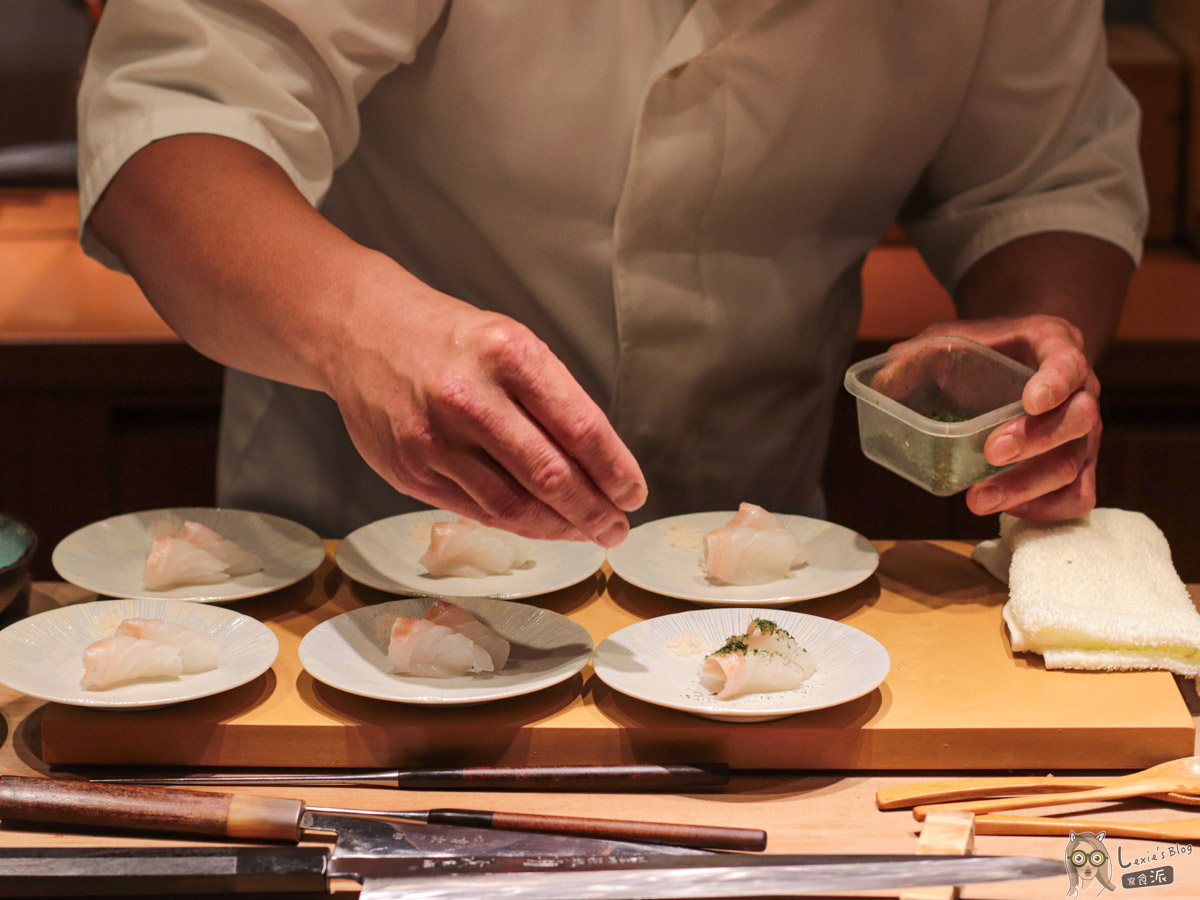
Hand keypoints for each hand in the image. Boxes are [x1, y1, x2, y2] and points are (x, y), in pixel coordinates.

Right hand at [328, 260, 646, 546]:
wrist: (362, 330)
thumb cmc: (451, 340)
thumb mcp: (512, 343)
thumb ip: (553, 399)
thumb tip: (601, 466)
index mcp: (509, 355)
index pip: (580, 427)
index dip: (615, 470)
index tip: (633, 493)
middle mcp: (470, 398)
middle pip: (550, 474)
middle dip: (594, 510)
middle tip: (616, 528)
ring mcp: (435, 438)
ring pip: (514, 505)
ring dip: (560, 527)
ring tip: (587, 532)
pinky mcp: (410, 470)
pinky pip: (477, 510)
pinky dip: (517, 525)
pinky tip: (541, 525)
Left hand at [890, 314, 1100, 520]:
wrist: (1023, 360)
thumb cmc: (989, 349)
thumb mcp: (954, 336)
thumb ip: (921, 352)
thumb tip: (884, 376)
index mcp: (1056, 346)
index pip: (1069, 362)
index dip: (1055, 383)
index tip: (1031, 401)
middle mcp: (1082, 390)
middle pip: (1078, 419)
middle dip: (1034, 440)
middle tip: (990, 453)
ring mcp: (1084, 432)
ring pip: (1073, 465)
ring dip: (1027, 486)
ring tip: (979, 499)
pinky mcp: (1079, 466)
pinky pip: (1078, 495)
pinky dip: (1046, 508)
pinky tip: (1007, 509)